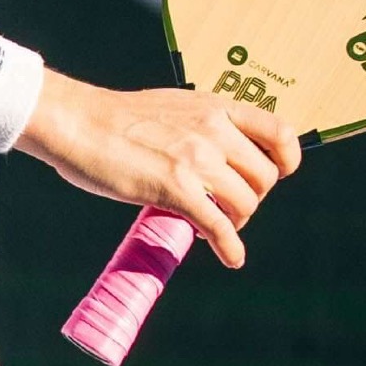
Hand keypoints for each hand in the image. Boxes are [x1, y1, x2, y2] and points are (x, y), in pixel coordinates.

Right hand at [21, 76, 303, 265]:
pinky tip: (230, 258)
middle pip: (265, 176)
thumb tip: (214, 157)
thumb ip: (201, 127)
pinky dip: (230, 247)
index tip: (279, 174)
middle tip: (226, 206)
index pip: (280, 132)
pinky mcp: (177, 189)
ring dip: (236, 221)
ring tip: (213, 224)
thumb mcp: (173, 108)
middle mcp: (214, 130)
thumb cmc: (114, 118)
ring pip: (246, 203)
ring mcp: (198, 159)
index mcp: (215, 108)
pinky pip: (219, 226)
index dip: (287, 160)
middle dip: (251, 197)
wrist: (78, 122)